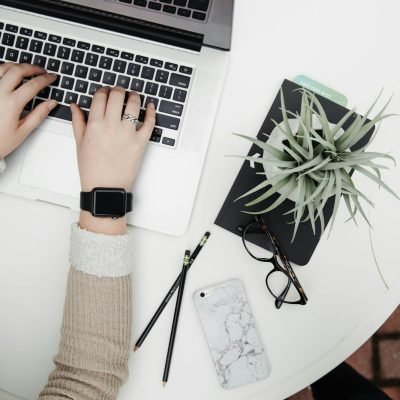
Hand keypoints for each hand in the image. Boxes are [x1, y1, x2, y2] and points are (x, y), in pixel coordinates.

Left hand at [0, 63, 57, 158]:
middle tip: (41, 70)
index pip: (33, 85)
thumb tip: (51, 103)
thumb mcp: (23, 131)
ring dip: (16, 66)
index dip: (45, 79)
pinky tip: (9, 74)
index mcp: (12, 104)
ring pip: (3, 67)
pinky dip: (2, 70)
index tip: (51, 78)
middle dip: (32, 68)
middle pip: (18, 70)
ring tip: (25, 69)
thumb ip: (39, 115)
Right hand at [71, 86, 155, 234]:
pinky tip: (150, 107)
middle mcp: (111, 126)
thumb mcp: (79, 144)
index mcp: (94, 125)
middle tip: (120, 91)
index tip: (106, 92)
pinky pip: (149, 123)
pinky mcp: (141, 143)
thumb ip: (78, 122)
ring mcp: (127, 134)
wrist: (105, 188)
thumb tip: (75, 106)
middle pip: (117, 96)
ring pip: (134, 105)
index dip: (104, 90)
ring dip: (134, 96)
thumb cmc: (92, 169)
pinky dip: (151, 112)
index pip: (100, 96)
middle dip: (119, 90)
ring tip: (134, 96)